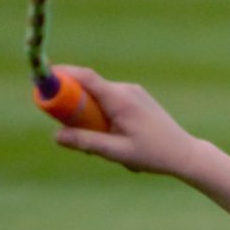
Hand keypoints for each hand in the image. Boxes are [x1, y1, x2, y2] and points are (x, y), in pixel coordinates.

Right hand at [48, 66, 206, 178]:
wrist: (185, 154)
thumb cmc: (154, 154)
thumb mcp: (117, 152)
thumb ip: (86, 142)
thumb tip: (56, 135)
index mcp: (120, 99)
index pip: (86, 77)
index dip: (63, 75)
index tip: (43, 79)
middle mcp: (126, 89)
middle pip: (88, 87)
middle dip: (75, 105)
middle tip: (70, 128)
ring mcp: (132, 92)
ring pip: (99, 97)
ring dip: (92, 116)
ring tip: (108, 143)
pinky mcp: (136, 98)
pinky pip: (110, 101)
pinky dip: (104, 116)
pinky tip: (118, 138)